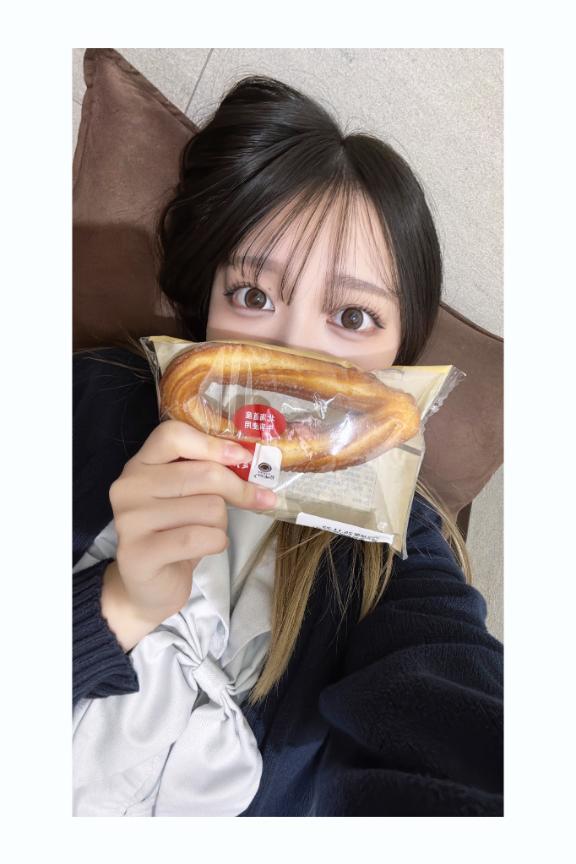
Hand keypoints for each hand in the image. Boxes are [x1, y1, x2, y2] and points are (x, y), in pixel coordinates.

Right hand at [107, 419, 276, 626]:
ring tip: (208, 533)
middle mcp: (129, 486)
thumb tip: (256, 464)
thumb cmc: (176, 534)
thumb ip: (208, 474)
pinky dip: (216, 542)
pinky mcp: (139, 552)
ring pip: (208, 508)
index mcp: (140, 464)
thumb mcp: (189, 497)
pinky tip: (206, 547)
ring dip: (222, 524)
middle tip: (257, 500)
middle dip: (238, 491)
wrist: (149, 587)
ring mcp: (130, 519)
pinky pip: (199, 537)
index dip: (212, 444)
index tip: (242, 457)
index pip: (173, 435)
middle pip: (203, 474)